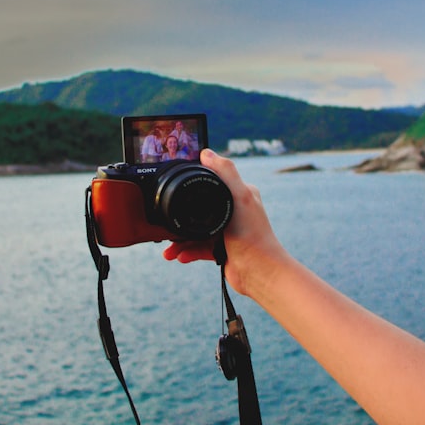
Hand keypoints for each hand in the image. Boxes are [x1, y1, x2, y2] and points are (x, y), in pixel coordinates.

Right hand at [162, 149, 287, 296]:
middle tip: (165, 225)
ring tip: (168, 249)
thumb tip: (206, 153)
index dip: (193, 184)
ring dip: (180, 241)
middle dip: (181, 217)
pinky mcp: (221, 250)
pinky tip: (179, 256)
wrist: (259, 272)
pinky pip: (198, 248)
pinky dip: (187, 252)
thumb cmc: (253, 234)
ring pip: (195, 231)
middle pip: (198, 209)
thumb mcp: (240, 196)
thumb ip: (225, 172)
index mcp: (238, 195)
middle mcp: (232, 211)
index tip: (175, 188)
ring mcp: (225, 231)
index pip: (211, 183)